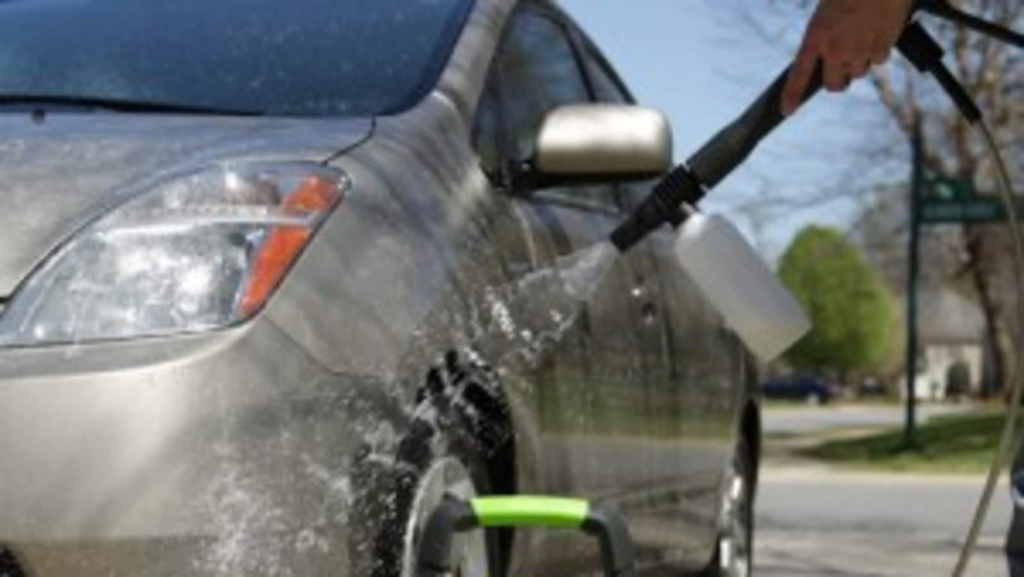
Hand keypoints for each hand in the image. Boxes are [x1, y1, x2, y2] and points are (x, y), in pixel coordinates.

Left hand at [782, 0, 913, 114]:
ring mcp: (858, 52)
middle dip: (838, 80)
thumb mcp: (826, 14)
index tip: (786, 110)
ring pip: (858, 73)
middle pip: (834, 85)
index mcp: (815, 37)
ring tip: (863, 36)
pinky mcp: (881, 49)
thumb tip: (830, 60)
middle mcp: (835, 50)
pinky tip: (879, 31)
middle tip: (841, 67)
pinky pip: (879, 60)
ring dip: (860, 62)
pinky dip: (880, 50)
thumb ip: (824, 39)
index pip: (798, 73)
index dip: (791, 95)